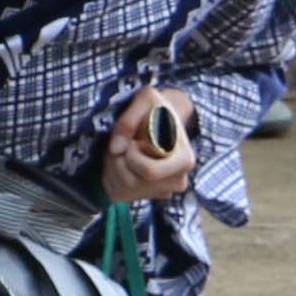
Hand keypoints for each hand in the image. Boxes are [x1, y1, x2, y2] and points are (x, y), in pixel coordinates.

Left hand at [100, 89, 200, 203]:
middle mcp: (177, 182)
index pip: (149, 172)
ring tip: (123, 149)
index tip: (133, 139)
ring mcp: (162, 192)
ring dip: (112, 166)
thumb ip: (129, 119)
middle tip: (123, 143)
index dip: (131, 155)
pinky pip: (119, 193)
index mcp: (184, 160)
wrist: (162, 121)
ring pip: (123, 189)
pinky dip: (112, 176)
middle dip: (117, 161)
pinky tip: (122, 161)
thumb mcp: (146, 99)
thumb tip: (116, 148)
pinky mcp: (146, 196)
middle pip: (132, 183)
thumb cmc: (156, 110)